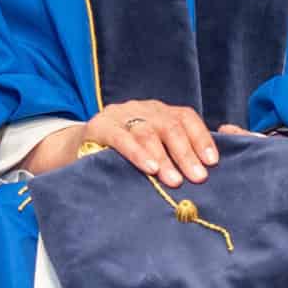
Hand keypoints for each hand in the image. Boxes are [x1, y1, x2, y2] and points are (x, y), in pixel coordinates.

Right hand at [24, 100, 218, 188]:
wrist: (74, 150)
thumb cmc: (120, 157)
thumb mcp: (149, 150)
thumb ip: (172, 155)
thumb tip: (204, 173)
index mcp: (158, 111)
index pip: (185, 117)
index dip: (201, 138)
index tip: (213, 162)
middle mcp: (141, 107)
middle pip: (170, 125)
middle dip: (186, 153)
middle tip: (198, 177)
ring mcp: (119, 114)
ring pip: (148, 132)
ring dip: (164, 158)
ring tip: (174, 180)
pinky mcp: (98, 126)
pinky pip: (121, 138)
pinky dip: (138, 153)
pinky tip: (150, 169)